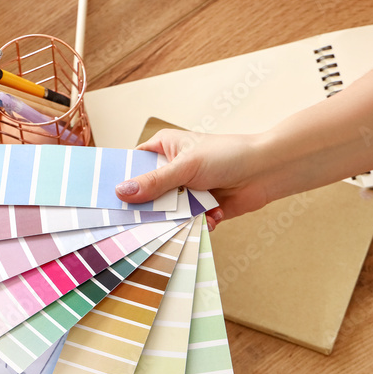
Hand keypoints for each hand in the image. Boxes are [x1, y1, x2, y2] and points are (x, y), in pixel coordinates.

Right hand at [117, 130, 270, 229]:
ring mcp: (185, 192)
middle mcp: (171, 171)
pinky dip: (197, 224)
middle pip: (146, 194)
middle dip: (147, 208)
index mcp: (163, 149)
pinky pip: (187, 223)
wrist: (266, 171)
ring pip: (167, 213)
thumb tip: (121, 193)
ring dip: (176, 218)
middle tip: (136, 223)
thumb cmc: (228, 155)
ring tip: (183, 220)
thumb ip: (154, 182)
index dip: (119, 181)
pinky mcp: (201, 210)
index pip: (132, 166)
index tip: (105, 199)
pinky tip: (211, 218)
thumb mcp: (186, 166)